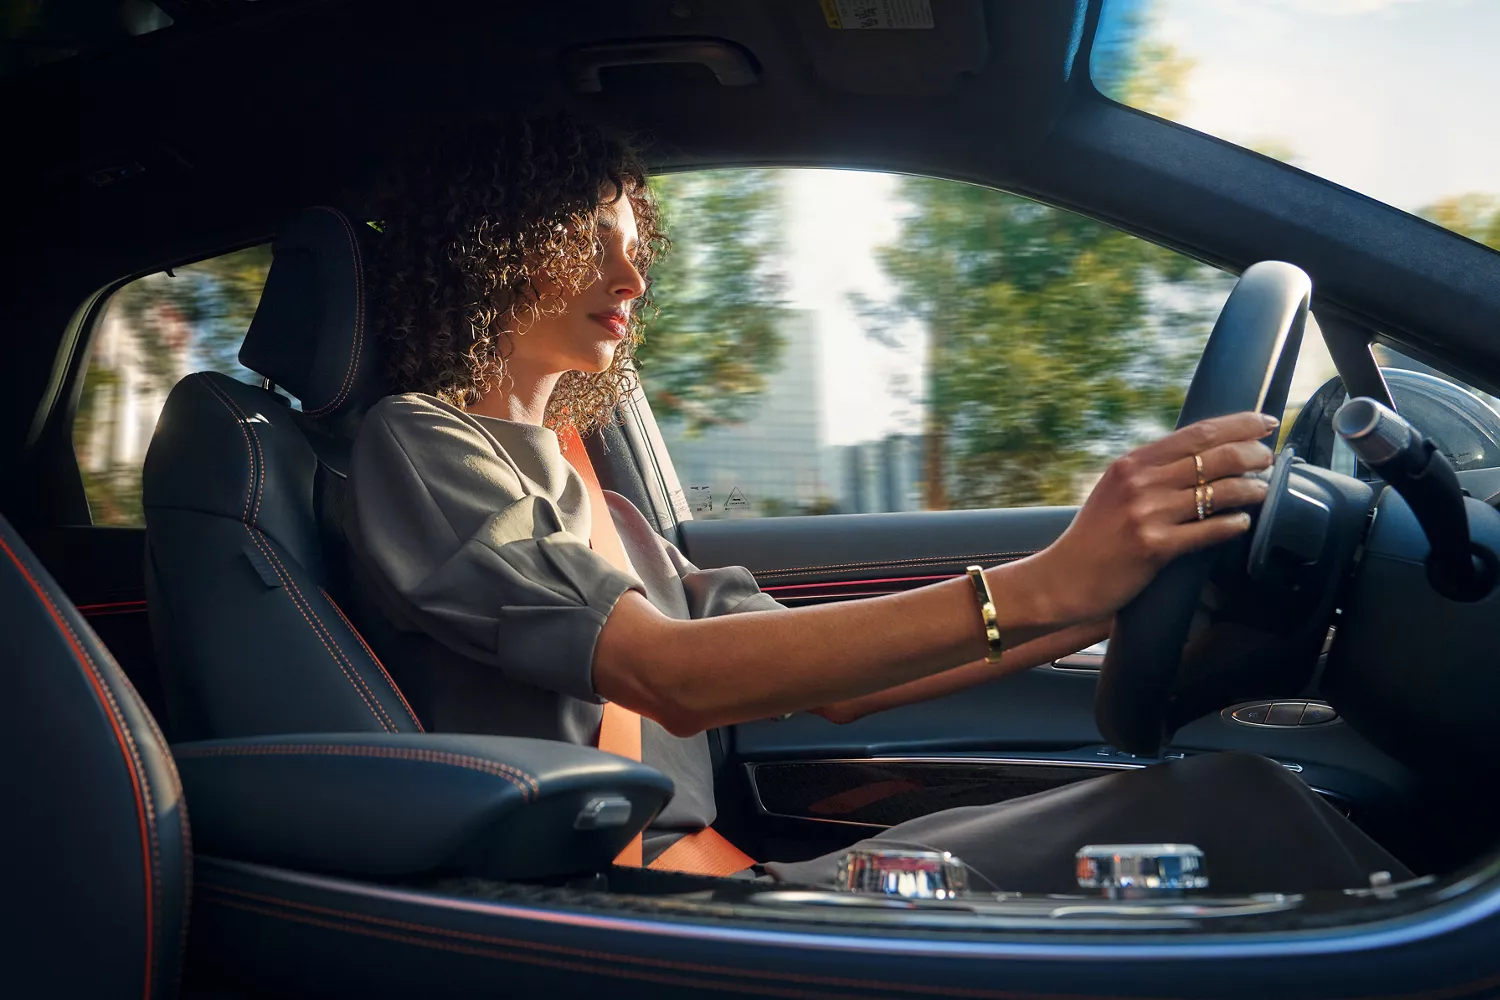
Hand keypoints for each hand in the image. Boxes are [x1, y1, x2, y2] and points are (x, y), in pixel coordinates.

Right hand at [1023, 412, 1276, 623]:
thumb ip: (1151, 472)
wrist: (1063, 578)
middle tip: (1269, 459)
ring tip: (1263, 491)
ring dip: (1250, 489)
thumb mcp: (1115, 490)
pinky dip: (1232, 524)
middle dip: (1252, 454)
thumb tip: (1200, 458)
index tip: (1264, 422)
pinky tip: (1243, 522)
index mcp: (1132, 462)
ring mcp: (1147, 513)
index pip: (1196, 433)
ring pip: (1218, 492)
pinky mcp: (1154, 546)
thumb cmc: (1094, 537)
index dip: (1238, 424)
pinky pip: (1208, 530)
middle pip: (1213, 456)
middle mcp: (1140, 482)